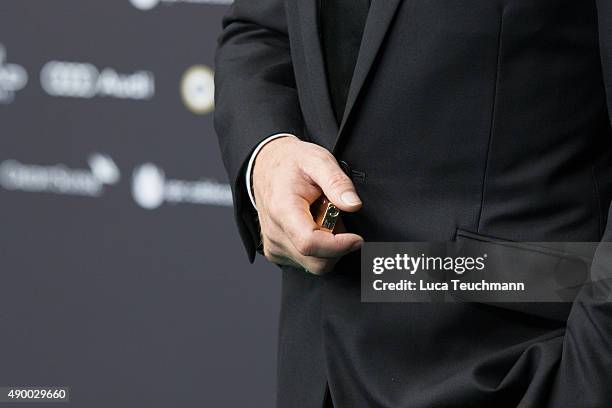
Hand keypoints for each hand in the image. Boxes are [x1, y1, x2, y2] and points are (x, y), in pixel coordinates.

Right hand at [252, 136, 363, 274]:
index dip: (339, 246)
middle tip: (337, 217)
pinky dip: (319, 250)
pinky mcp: (276, 252)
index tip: (357, 238)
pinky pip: (306, 263)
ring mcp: (274, 245)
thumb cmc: (292, 164)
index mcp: (283, 210)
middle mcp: (275, 233)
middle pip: (316, 261)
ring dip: (329, 247)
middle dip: (337, 246)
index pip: (310, 244)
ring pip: (314, 265)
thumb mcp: (318, 161)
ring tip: (324, 218)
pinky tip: (314, 226)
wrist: (266, 166)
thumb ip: (337, 182)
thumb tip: (354, 205)